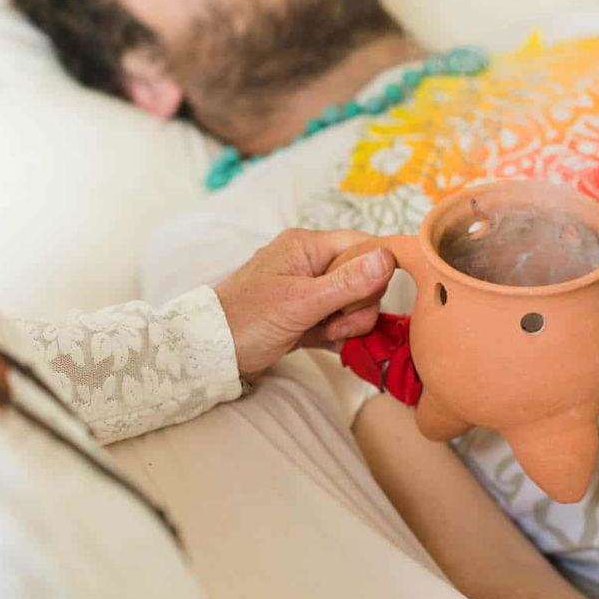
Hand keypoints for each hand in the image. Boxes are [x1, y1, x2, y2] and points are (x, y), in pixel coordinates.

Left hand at [215, 229, 396, 379]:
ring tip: (326, 334)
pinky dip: (338, 333)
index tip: (361, 300)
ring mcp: (308, 288)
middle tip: (336, 324)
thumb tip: (388, 258)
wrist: (210, 353)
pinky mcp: (307, 313)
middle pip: (363, 276)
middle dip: (359, 305)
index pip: (363, 245)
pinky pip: (339, 318)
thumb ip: (347, 283)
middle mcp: (310, 261)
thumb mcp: (301, 303)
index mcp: (307, 246)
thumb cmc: (247, 321)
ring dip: (349, 323)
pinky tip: (326, 343)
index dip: (374, 272)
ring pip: (354, 301)